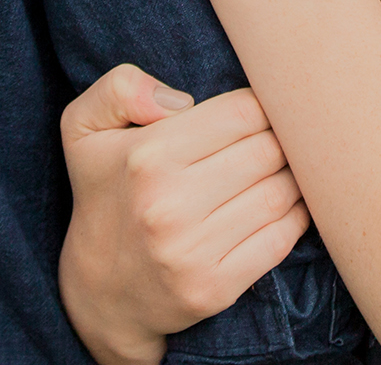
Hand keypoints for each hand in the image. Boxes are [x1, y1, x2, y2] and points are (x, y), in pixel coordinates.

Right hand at [58, 65, 311, 364]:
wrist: (99, 292)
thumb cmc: (104, 194)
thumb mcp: (84, 128)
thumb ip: (121, 88)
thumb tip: (181, 101)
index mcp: (147, 158)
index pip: (241, 112)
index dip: (260, 106)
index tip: (255, 113)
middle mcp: (169, 206)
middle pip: (268, 150)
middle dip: (281, 138)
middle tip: (280, 138)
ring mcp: (193, 252)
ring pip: (281, 193)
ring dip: (293, 176)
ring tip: (284, 168)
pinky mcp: (215, 288)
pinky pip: (280, 239)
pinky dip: (296, 217)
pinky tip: (288, 205)